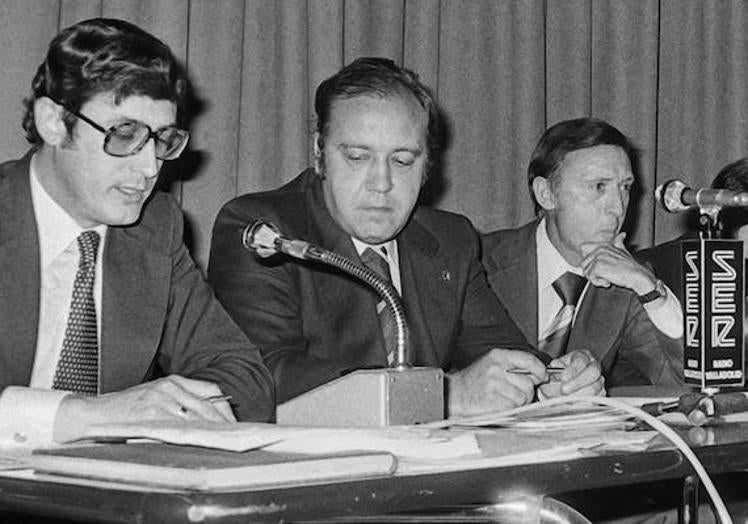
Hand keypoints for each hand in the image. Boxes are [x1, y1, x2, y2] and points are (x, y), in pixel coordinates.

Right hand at [53, 375, 235, 441]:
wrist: (94, 415)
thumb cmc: (127, 409)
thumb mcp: (156, 396)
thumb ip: (180, 401)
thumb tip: (209, 417)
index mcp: (173, 381)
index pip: (211, 390)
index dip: (225, 407)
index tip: (232, 421)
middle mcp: (170, 387)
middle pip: (208, 405)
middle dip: (223, 423)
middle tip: (232, 436)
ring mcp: (161, 401)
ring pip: (196, 418)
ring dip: (210, 432)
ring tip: (219, 442)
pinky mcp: (151, 416)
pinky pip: (179, 428)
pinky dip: (191, 436)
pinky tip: (198, 443)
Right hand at [447, 349, 546, 416]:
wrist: (454, 393)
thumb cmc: (474, 380)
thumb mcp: (492, 363)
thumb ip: (513, 365)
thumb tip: (540, 373)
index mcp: (498, 355)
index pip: (529, 360)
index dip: (541, 370)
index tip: (543, 377)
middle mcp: (496, 368)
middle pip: (529, 382)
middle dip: (528, 391)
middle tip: (517, 393)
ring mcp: (494, 385)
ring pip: (523, 397)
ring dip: (519, 402)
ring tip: (505, 399)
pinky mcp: (493, 401)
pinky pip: (514, 407)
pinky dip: (511, 409)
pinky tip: (500, 405)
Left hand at [538, 350, 605, 397]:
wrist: (565, 382)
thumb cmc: (560, 372)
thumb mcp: (555, 367)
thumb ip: (554, 368)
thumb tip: (552, 370)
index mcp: (583, 356)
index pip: (581, 361)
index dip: (572, 370)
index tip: (562, 378)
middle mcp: (595, 366)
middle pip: (593, 373)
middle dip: (577, 383)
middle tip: (563, 390)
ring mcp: (600, 380)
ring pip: (595, 388)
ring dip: (578, 395)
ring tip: (564, 399)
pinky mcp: (601, 393)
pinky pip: (596, 399)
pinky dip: (582, 403)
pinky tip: (572, 404)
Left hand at [580, 232, 658, 295]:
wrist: (639, 276)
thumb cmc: (631, 267)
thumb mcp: (624, 251)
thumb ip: (619, 242)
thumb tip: (622, 234)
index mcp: (603, 245)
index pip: (582, 248)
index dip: (588, 259)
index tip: (599, 266)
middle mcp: (599, 249)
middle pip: (583, 264)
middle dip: (593, 272)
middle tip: (607, 273)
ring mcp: (598, 258)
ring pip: (586, 272)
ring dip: (597, 278)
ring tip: (610, 276)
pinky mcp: (598, 267)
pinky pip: (591, 278)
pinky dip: (599, 282)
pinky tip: (609, 280)